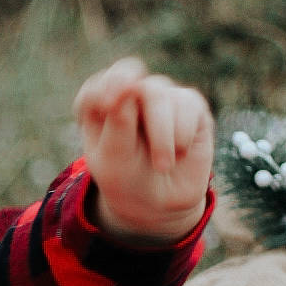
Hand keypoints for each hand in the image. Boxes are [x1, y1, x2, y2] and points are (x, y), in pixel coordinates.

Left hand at [73, 57, 212, 243]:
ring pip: (158, 94)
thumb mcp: (115, 159)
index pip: (96, 88)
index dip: (103, 91)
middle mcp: (129, 96)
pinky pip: (187, 103)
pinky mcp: (189, 104)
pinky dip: (181, 134)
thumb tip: (132, 85)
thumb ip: (118, 121)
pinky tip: (180, 153)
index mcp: (99, 109)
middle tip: (137, 142)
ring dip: (161, 136)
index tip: (107, 106)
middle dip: (133, 115)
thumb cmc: (128, 179)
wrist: (161, 204)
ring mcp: (159, 97)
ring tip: (162, 166)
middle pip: (130, 81)